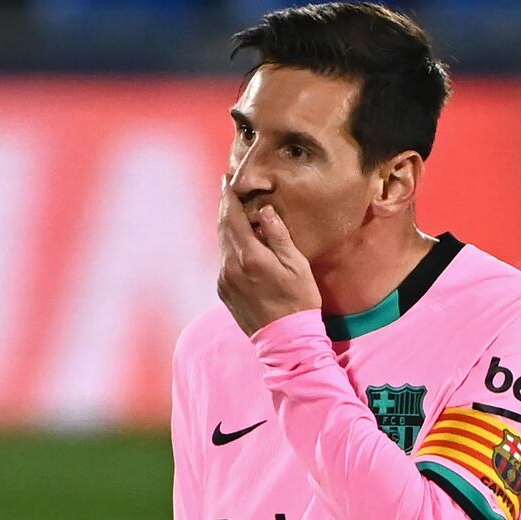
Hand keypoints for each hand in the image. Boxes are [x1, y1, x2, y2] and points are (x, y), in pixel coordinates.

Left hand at [217, 177, 321, 335]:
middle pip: (223, 228)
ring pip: (222, 245)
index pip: (233, 218)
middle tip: (227, 187)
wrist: (285, 339)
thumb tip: (264, 211)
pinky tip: (238, 242)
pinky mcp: (224, 292)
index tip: (227, 180)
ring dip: (227, 226)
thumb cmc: (298, 300)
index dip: (229, 197)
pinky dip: (229, 247)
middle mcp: (231, 267)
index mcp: (250, 256)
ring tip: (233, 211)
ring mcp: (225, 280)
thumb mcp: (296, 264)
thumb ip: (278, 235)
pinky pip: (224, 261)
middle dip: (225, 206)